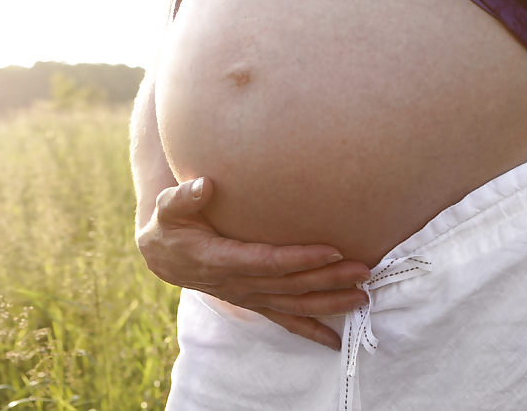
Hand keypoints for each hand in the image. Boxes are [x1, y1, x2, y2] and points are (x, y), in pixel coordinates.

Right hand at [136, 177, 370, 349]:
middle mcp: (238, 284)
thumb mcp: (168, 207)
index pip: (268, 261)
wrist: (163, 255)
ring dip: (329, 303)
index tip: (332, 250)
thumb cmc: (171, 225)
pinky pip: (284, 320)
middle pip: (290, 285)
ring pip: (293, 305)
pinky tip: (335, 340)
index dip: (300, 258)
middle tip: (362, 270)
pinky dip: (310, 330)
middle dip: (328, 279)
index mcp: (220, 260)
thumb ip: (184, 197)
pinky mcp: (254, 302)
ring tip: (362, 297)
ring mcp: (248, 296)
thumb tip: (203, 185)